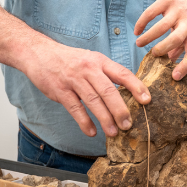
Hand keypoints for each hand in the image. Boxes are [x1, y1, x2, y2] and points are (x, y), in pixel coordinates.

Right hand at [22, 40, 149, 137]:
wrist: (39, 53)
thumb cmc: (70, 60)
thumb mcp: (91, 60)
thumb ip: (106, 74)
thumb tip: (127, 94)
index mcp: (100, 61)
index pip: (122, 73)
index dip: (136, 87)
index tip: (146, 100)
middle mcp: (88, 69)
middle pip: (109, 90)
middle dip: (120, 110)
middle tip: (128, 125)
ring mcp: (73, 79)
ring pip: (93, 101)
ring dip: (104, 119)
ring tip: (113, 132)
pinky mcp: (60, 90)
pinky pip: (74, 108)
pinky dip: (84, 121)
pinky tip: (91, 132)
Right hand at [134, 0, 186, 80]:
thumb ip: (182, 46)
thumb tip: (171, 62)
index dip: (186, 66)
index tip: (174, 77)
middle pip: (176, 38)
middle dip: (162, 48)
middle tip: (152, 54)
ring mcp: (177, 10)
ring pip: (162, 27)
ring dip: (148, 37)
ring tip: (139, 43)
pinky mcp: (167, 0)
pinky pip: (151, 13)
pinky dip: (142, 23)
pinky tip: (137, 30)